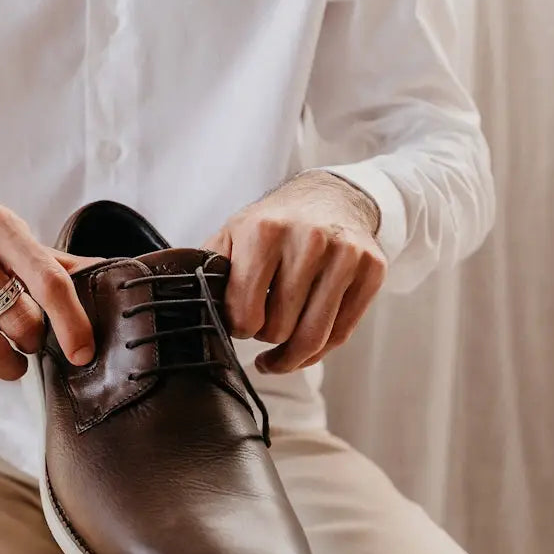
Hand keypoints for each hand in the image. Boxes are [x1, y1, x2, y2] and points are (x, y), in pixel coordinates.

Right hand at [0, 203, 98, 391]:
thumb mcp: (12, 246)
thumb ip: (58, 266)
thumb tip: (115, 277)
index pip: (48, 280)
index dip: (72, 322)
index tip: (82, 353)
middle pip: (20, 321)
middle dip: (34, 343)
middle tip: (29, 342)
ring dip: (9, 368)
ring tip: (10, 363)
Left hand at [205, 171, 386, 372]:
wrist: (330, 197)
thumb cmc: (274, 224)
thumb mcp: (233, 234)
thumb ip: (207, 269)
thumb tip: (181, 306)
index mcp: (265, 232)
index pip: (246, 314)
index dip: (239, 327)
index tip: (239, 321)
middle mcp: (309, 240)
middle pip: (280, 330)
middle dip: (266, 337)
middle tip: (263, 326)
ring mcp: (345, 255)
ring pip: (314, 337)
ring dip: (291, 356)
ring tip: (278, 355)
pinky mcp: (372, 269)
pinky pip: (341, 334)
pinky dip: (319, 352)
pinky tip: (304, 349)